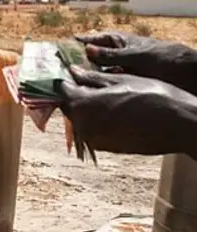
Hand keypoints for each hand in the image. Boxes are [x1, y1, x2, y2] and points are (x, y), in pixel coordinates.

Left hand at [56, 67, 196, 161]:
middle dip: (76, 94)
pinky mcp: (105, 148)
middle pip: (70, 107)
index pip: (63, 91)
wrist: (179, 125)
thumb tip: (73, 71)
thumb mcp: (121, 80)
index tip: (70, 73)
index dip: (66, 80)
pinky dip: (98, 120)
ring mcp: (94, 139)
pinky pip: (94, 130)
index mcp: (83, 105)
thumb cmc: (153, 97)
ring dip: (87, 108)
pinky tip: (114, 111)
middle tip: (88, 82)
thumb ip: (92, 78)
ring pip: (82, 120)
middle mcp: (83, 126)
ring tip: (105, 96)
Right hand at [75, 32, 196, 94]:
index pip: (96, 40)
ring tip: (70, 85)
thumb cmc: (163, 59)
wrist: (186, 76)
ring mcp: (122, 71)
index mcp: (121, 43)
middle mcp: (119, 57)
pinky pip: (106, 86)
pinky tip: (86, 94)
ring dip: (86, 79)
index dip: (81, 43)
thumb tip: (87, 50)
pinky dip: (97, 89)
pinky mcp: (125, 85)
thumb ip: (111, 55)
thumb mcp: (135, 55)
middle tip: (61, 70)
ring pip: (98, 74)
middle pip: (94, 58)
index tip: (63, 48)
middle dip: (79, 63)